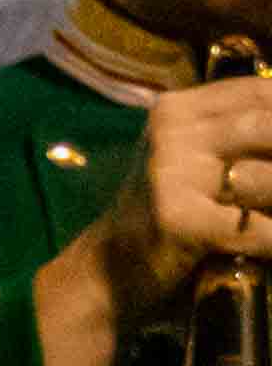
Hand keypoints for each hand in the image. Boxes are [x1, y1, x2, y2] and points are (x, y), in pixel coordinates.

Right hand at [36, 69, 271, 365]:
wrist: (109, 272)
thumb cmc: (164, 217)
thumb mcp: (190, 161)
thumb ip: (234, 137)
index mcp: (176, 110)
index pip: (260, 92)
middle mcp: (172, 131)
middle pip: (268, 125)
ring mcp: (172, 173)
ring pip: (267, 176)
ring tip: (271, 213)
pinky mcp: (180, 220)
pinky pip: (258, 229)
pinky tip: (268, 247)